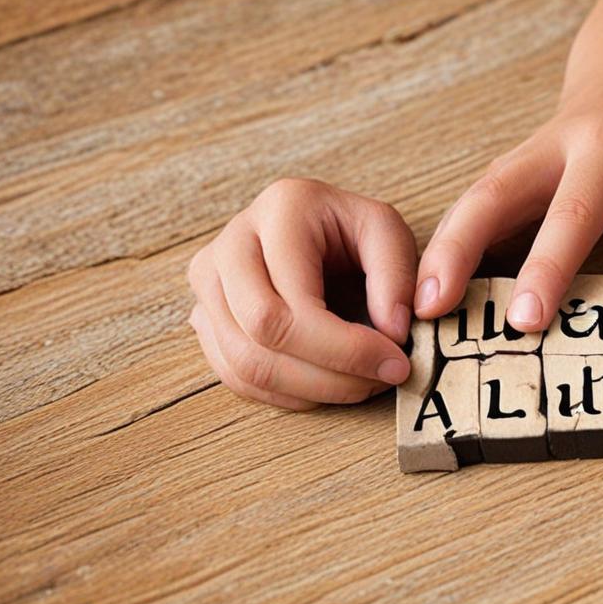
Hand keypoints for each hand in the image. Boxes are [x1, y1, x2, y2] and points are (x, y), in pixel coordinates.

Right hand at [187, 178, 417, 409]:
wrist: (321, 227)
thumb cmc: (355, 231)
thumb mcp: (390, 233)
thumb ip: (397, 278)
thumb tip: (390, 334)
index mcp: (280, 210)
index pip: (293, 305)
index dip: (347, 349)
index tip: (395, 365)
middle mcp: (232, 241)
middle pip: (260, 334)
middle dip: (327, 375)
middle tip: (377, 380)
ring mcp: (209, 279)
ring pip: (243, 363)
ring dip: (310, 390)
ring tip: (357, 384)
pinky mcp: (205, 313)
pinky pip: (234, 373)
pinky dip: (285, 393)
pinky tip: (325, 385)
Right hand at [413, 74, 602, 330]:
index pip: (572, 213)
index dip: (547, 266)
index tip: (526, 320)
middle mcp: (549, 151)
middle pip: (491, 197)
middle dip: (458, 252)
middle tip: (430, 310)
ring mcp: (517, 161)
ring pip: (466, 202)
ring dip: (436, 254)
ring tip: (413, 311)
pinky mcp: (500, 176)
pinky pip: (466, 213)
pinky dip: (441, 252)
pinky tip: (425, 296)